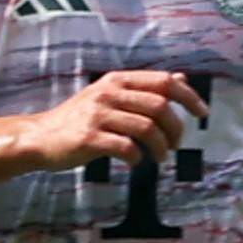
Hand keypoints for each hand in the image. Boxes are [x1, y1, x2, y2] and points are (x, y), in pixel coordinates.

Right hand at [21, 69, 203, 171]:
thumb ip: (144, 88)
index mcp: (117, 80)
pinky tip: (134, 163)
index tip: (202, 113)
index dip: (189, 97)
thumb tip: (182, 79)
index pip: (164, 81)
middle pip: (160, 106)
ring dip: (160, 147)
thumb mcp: (111, 95)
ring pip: (147, 128)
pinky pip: (126, 147)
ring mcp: (98, 114)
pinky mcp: (88, 138)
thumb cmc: (80, 119)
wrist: (40, 137)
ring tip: (159, 158)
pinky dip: (137, 158)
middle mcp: (108, 93)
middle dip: (176, 129)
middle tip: (175, 145)